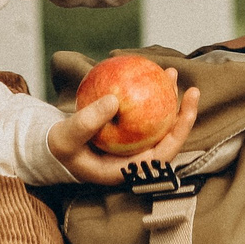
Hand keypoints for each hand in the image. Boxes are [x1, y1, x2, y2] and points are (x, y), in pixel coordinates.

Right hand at [48, 73, 202, 185]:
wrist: (53, 147)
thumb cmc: (61, 148)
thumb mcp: (67, 137)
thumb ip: (87, 122)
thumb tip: (115, 101)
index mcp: (127, 170)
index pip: (162, 156)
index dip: (178, 135)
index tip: (185, 112)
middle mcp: (135, 159)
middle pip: (167, 137)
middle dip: (183, 114)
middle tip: (191, 89)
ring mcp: (132, 145)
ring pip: (157, 123)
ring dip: (167, 99)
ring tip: (170, 73)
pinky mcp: (127, 132)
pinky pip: (143, 113)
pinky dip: (147, 95)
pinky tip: (148, 74)